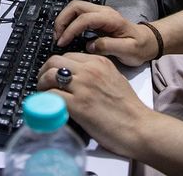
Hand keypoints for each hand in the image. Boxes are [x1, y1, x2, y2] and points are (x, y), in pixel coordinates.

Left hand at [37, 52, 152, 156]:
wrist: (140, 127)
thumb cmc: (129, 108)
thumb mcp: (115, 79)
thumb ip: (97, 74)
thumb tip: (78, 78)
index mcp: (99, 62)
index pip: (67, 55)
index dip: (56, 66)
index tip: (54, 76)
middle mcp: (90, 70)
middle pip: (54, 61)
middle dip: (44, 72)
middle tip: (44, 84)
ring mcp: (83, 86)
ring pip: (50, 75)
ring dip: (42, 85)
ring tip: (44, 95)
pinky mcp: (78, 104)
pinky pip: (51, 96)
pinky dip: (45, 101)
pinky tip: (48, 107)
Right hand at [52, 1, 158, 65]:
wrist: (149, 42)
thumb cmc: (140, 47)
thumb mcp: (128, 50)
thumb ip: (108, 46)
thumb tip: (89, 45)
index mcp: (111, 18)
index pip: (84, 18)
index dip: (71, 29)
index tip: (63, 42)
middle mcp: (104, 12)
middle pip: (76, 6)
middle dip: (63, 19)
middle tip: (57, 37)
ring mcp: (100, 13)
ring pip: (75, 8)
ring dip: (64, 20)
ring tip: (60, 37)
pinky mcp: (97, 19)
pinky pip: (79, 15)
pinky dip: (69, 23)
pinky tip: (67, 35)